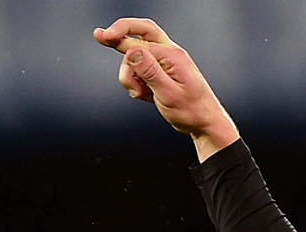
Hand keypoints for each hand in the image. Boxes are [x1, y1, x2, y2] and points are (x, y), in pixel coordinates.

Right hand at [93, 18, 238, 158]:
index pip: (139, 42)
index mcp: (172, 56)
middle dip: (120, 36)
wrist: (205, 124)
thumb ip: (150, 72)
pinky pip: (140, 70)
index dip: (118, 37)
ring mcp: (165, 62)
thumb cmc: (191, 111)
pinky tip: (145, 96)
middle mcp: (169, 54)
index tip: (100, 36)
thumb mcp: (168, 94)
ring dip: (130, 76)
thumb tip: (132, 51)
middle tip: (101, 36)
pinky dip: (136, 82)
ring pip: (135, 58)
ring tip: (140, 95)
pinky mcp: (161, 72)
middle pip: (140, 34)